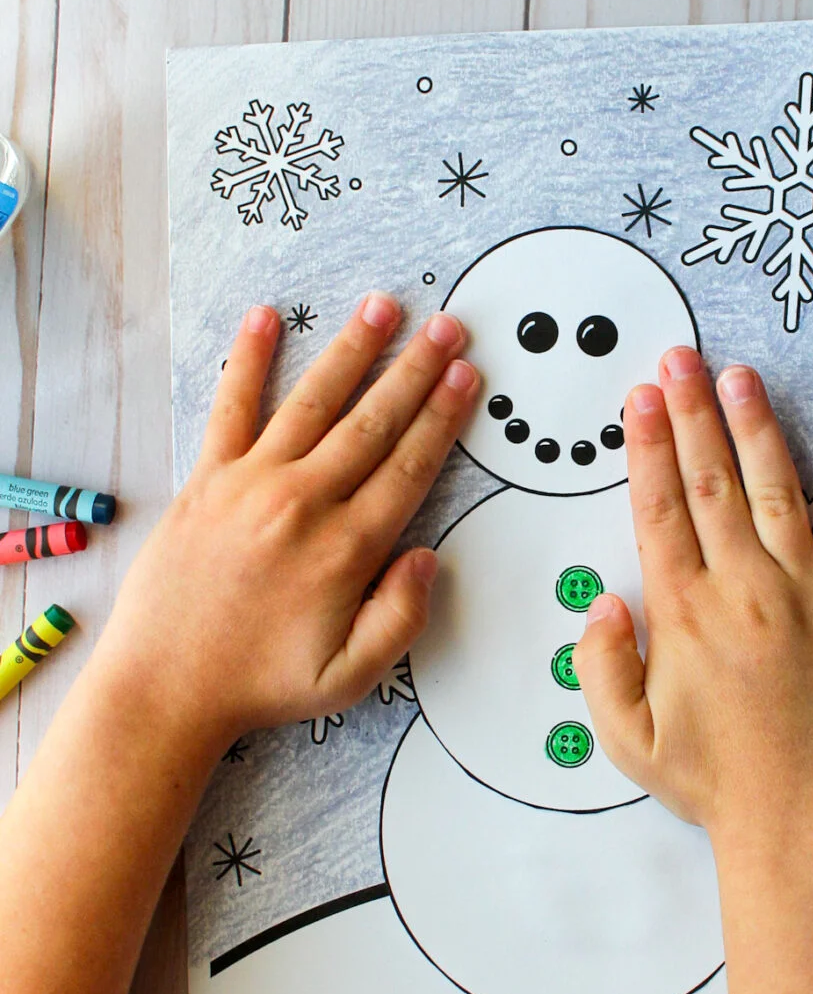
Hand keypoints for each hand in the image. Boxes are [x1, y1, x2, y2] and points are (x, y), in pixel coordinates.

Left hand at [95, 294, 477, 748]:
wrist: (165, 686)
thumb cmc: (258, 683)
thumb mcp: (350, 676)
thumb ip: (401, 618)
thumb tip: (429, 558)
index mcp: (346, 549)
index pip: (409, 467)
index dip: (443, 416)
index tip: (466, 377)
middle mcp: (302, 504)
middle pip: (373, 422)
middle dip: (415, 368)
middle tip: (447, 326)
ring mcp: (251, 484)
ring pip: (314, 402)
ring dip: (352, 349)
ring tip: (383, 306)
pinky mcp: (206, 480)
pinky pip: (231, 408)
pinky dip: (248, 360)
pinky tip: (266, 318)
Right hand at [573, 345, 812, 844]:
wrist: (800, 821)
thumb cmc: (715, 783)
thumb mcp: (625, 739)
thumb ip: (600, 666)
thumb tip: (604, 600)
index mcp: (685, 614)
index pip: (660, 508)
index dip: (649, 445)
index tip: (643, 398)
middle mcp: (744, 589)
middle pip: (711, 481)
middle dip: (692, 412)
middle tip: (680, 358)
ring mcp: (807, 594)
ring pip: (777, 489)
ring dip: (756, 428)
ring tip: (740, 377)